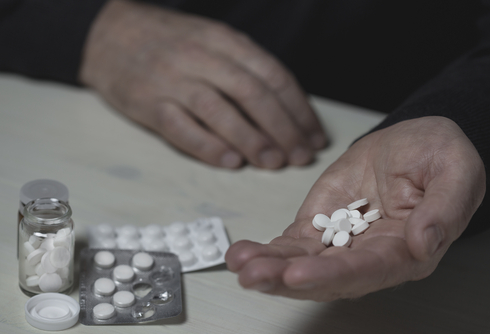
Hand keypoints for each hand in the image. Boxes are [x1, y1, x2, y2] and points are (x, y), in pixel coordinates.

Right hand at [79, 0, 326, 168]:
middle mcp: (201, 57)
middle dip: (283, 129)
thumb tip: (283, 111)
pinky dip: (208, 147)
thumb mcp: (212, 41)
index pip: (273, 76)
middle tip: (299, 157)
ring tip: (273, 163)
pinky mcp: (149, 104)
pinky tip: (231, 162)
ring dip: (251, 140)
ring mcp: (173, 80)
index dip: (299, 110)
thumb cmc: (171, 43)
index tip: (314, 137)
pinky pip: (182, 128)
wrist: (111, 34)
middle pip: (253, 94)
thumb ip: (244, 68)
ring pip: (220, 111)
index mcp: (224, 41)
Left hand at [225, 116, 485, 300]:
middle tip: (254, 275)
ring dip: (270, 268)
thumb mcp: (455, 170)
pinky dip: (268, 250)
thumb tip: (424, 242)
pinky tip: (243, 254)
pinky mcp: (320, 226)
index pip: (370, 269)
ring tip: (239, 264)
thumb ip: (445, 208)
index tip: (299, 274)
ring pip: (303, 263)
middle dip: (288, 279)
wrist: (413, 142)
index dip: (334, 274)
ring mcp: (341, 242)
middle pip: (327, 276)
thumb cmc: (437, 156)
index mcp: (406, 249)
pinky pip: (292, 244)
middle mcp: (370, 255)